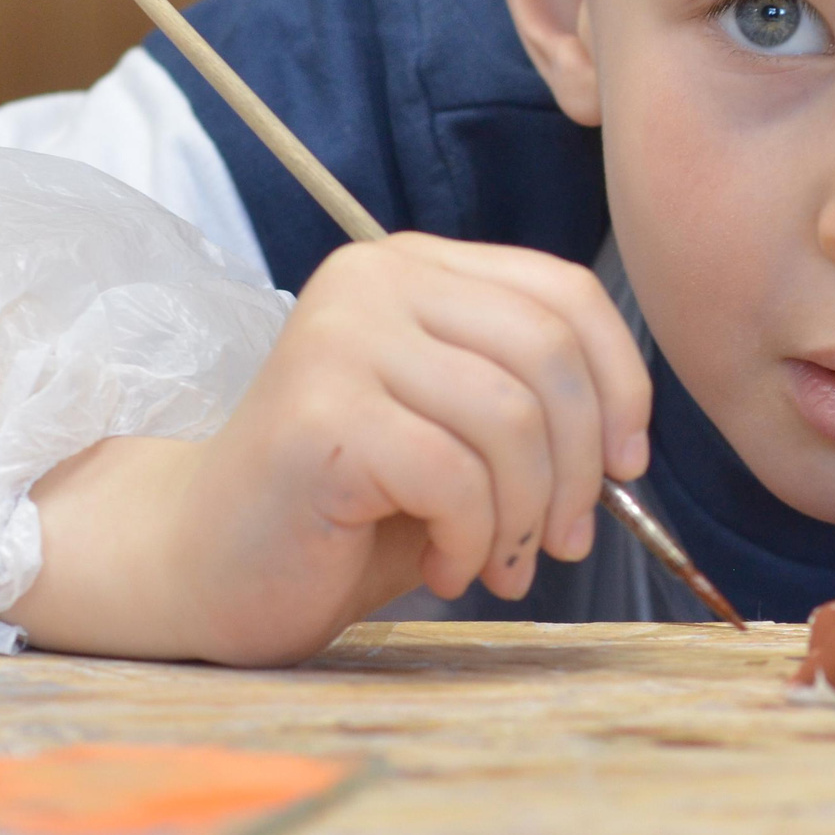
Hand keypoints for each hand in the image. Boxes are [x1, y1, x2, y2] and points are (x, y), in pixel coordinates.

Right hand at [6, 233, 650, 664]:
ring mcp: (339, 338)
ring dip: (525, 513)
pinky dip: (472, 537)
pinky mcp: (318, 415)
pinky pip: (454, 477)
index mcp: (414, 266)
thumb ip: (534, 401)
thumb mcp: (461, 431)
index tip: (626, 464)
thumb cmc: (350, 506)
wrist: (206, 563)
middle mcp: (374, 279)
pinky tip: (444, 569)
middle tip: (565, 539)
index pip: (564, 293)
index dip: (621, 381)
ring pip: (510, 419)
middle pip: (548, 353)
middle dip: (581, 463)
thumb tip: (629, 439)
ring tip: (498, 562)